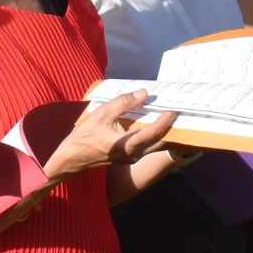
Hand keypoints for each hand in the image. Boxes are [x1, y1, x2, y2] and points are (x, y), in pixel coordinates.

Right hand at [42, 91, 177, 181]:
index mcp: (128, 145)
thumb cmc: (85, 136)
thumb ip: (123, 103)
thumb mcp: (102, 114)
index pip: (154, 133)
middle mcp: (134, 155)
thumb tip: (144, 93)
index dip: (166, 120)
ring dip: (165, 133)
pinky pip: (149, 147)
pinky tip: (155, 123)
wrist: (72, 159)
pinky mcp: (130, 158)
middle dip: (171, 128)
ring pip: (156, 146)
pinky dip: (156, 136)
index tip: (174, 108)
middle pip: (161, 142)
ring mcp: (133, 158)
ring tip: (171, 116)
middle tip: (179, 112)